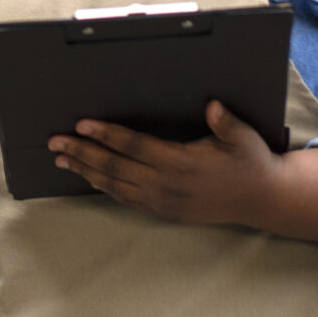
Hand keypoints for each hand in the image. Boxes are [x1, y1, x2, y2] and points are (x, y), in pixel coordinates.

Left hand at [48, 100, 279, 226]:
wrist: (262, 201)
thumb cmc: (250, 163)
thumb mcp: (243, 138)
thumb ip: (225, 122)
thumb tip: (212, 105)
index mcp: (181, 162)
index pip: (134, 146)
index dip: (106, 134)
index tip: (82, 124)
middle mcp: (166, 184)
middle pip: (114, 166)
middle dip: (82, 151)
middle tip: (55, 141)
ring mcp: (162, 201)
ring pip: (114, 184)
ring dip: (85, 170)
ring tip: (61, 158)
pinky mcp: (163, 211)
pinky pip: (125, 198)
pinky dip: (103, 187)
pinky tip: (87, 177)